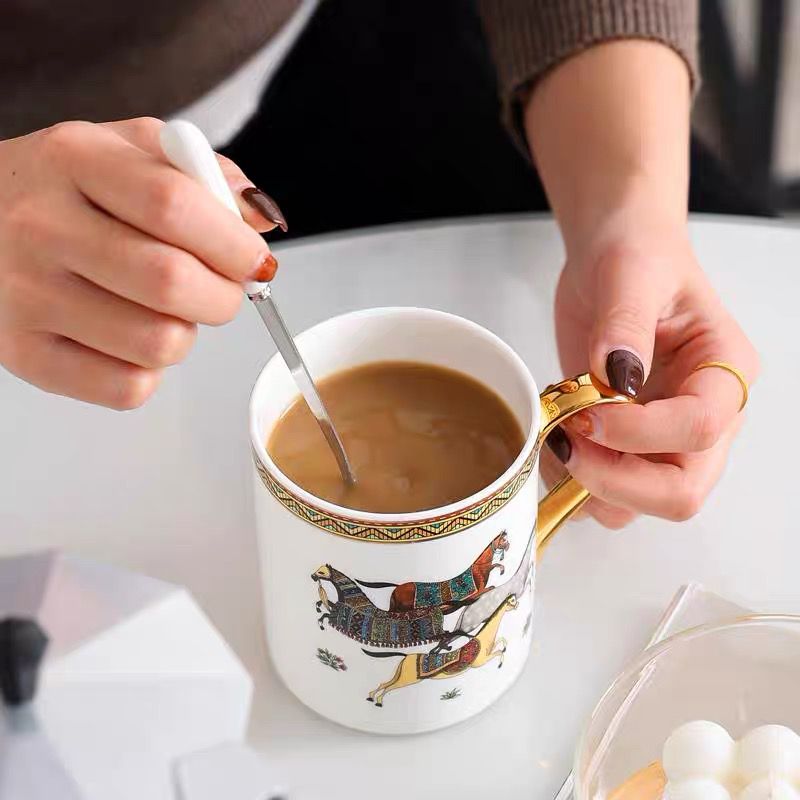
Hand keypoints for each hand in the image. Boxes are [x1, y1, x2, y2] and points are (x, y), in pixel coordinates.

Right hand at [0, 117, 285, 408]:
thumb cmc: (70, 190)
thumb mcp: (132, 151)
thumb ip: (204, 175)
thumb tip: (262, 221)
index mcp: (75, 159)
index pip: (175, 205)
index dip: (234, 244)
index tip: (255, 260)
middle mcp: (41, 226)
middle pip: (171, 282)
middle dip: (223, 297)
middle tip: (220, 290)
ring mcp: (25, 295)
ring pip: (158, 343)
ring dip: (186, 335)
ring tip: (165, 311)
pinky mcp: (22, 354)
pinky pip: (126, 389)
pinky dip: (150, 372)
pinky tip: (131, 339)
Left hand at [545, 213, 758, 527]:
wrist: (612, 259)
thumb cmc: (637, 257)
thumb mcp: (630, 274)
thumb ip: (624, 327)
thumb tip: (615, 377)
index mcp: (723, 372)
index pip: (699, 428)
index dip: (639, 433)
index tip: (586, 410)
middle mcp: (703, 418)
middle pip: (680, 492)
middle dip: (615, 481)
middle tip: (566, 441)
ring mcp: (663, 439)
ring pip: (640, 504)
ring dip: (588, 485)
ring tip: (555, 435)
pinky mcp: (625, 446)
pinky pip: (604, 492)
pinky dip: (570, 482)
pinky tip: (551, 440)